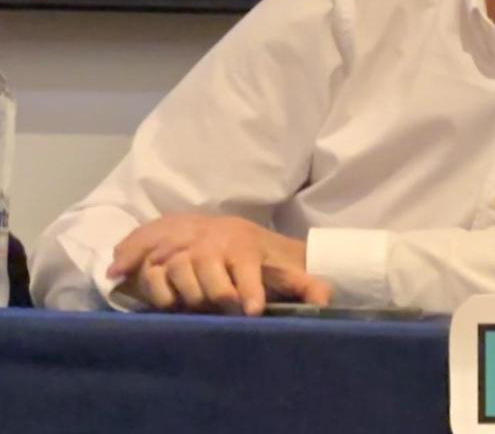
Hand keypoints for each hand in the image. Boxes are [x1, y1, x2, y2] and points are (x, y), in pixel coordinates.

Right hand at [107, 214, 330, 315]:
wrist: (229, 231)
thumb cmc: (258, 258)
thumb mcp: (285, 269)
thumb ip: (306, 285)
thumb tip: (327, 300)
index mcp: (244, 246)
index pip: (247, 268)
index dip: (248, 291)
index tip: (250, 312)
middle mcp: (211, 240)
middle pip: (206, 269)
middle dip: (212, 294)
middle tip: (216, 311)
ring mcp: (183, 240)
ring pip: (173, 265)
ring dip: (175, 290)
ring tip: (182, 307)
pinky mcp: (160, 242)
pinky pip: (143, 250)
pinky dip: (130, 260)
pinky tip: (120, 276)